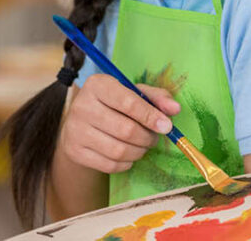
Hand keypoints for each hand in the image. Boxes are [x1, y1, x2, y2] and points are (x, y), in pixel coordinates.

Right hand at [58, 74, 180, 173]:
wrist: (80, 123)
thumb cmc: (113, 105)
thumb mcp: (133, 93)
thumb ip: (156, 98)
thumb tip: (175, 109)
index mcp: (97, 84)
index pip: (128, 103)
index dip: (151, 116)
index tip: (167, 126)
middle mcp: (82, 105)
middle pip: (126, 130)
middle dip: (148, 137)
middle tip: (154, 137)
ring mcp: (75, 130)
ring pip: (119, 150)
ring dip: (139, 152)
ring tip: (142, 145)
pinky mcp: (75, 151)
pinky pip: (110, 165)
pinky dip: (126, 163)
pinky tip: (127, 154)